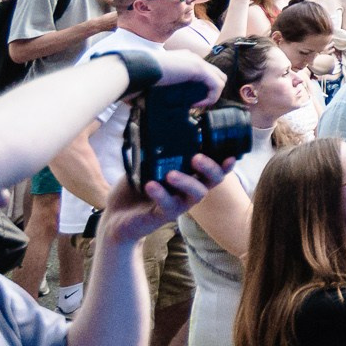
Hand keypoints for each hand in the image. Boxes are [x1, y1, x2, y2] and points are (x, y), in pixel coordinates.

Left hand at [98, 154, 227, 244]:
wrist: (115, 216)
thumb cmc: (133, 190)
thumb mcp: (143, 166)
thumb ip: (154, 153)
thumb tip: (159, 129)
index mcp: (188, 176)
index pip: (212, 168)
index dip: (224, 163)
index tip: (229, 155)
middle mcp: (188, 190)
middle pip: (213, 181)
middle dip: (210, 169)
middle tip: (197, 158)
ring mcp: (178, 203)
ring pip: (196, 194)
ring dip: (187, 182)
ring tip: (171, 174)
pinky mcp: (164, 215)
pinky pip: (168, 204)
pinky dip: (160, 193)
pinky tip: (150, 185)